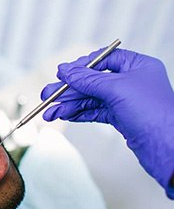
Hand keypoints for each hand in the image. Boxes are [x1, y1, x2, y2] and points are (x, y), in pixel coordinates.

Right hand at [41, 49, 173, 196]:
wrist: (168, 149)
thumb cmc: (153, 113)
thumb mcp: (116, 89)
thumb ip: (87, 79)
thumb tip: (65, 70)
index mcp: (138, 66)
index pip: (104, 59)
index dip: (82, 66)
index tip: (63, 74)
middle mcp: (132, 82)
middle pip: (92, 81)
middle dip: (68, 90)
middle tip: (48, 96)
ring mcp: (126, 101)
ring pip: (90, 99)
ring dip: (69, 105)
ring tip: (49, 113)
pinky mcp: (121, 119)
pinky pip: (94, 112)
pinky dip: (78, 114)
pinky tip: (63, 116)